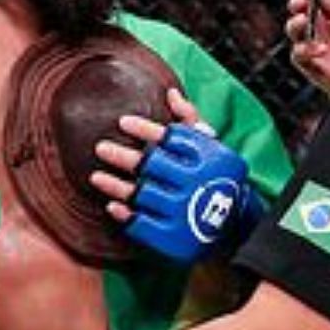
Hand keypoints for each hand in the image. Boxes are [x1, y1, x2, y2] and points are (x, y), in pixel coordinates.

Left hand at [89, 90, 259, 263]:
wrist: (234, 224)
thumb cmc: (215, 177)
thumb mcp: (211, 146)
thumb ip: (190, 120)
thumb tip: (170, 93)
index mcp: (204, 158)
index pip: (170, 137)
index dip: (144, 129)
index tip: (123, 123)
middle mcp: (193, 183)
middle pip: (150, 164)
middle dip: (122, 156)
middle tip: (100, 148)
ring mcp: (182, 211)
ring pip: (140, 194)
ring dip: (115, 185)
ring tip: (95, 177)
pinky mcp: (172, 236)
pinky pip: (142, 224)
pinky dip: (125, 214)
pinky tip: (112, 205)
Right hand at [287, 0, 329, 95]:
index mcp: (326, 15)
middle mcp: (315, 28)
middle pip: (297, 11)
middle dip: (296, 3)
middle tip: (300, 0)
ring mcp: (309, 45)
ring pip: (292, 30)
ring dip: (295, 23)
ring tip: (304, 20)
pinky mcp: (308, 63)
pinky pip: (298, 54)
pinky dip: (307, 49)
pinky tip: (322, 48)